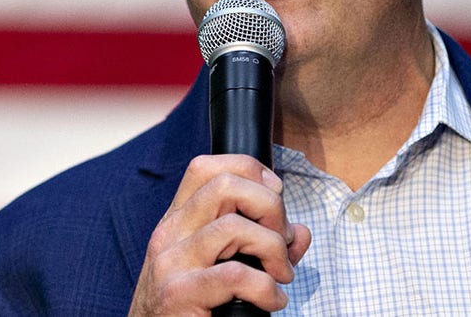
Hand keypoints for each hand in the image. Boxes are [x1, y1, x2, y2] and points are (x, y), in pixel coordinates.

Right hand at [128, 154, 310, 315]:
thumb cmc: (189, 308)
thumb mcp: (220, 267)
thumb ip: (262, 247)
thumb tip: (300, 233)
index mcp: (178, 221)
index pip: (206, 167)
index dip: (249, 171)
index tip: (273, 197)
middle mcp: (170, 233)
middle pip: (225, 185)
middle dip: (269, 206)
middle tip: (281, 240)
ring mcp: (171, 262)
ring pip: (234, 226)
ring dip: (273, 249)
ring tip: (281, 274)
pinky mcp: (179, 294)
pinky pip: (236, 275)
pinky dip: (266, 288)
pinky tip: (271, 301)